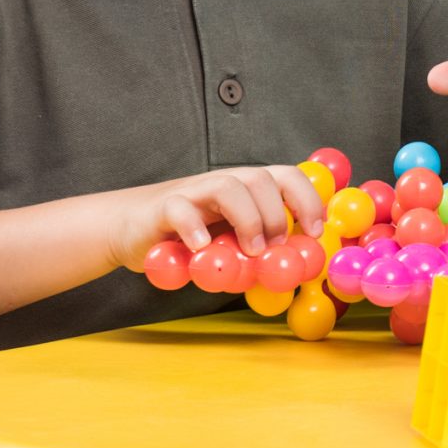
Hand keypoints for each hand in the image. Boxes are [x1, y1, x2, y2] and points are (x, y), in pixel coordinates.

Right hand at [112, 164, 326, 270]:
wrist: (132, 229)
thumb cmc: (190, 238)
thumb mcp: (230, 243)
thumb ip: (259, 251)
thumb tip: (297, 270)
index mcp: (246, 189)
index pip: (286, 177)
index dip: (307, 199)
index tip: (314, 231)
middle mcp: (224, 183)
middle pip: (261, 177)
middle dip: (277, 213)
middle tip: (276, 246)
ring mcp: (193, 192)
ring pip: (227, 186)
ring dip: (247, 218)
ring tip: (250, 249)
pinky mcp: (163, 208)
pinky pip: (181, 210)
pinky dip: (195, 228)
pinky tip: (202, 248)